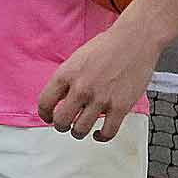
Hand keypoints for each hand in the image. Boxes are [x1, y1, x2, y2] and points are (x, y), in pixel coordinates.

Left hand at [35, 23, 162, 140]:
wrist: (133, 41)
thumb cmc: (106, 47)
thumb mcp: (76, 58)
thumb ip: (67, 79)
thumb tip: (60, 98)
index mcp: (66, 74)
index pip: (45, 102)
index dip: (45, 114)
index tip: (48, 117)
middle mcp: (81, 88)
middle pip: (61, 121)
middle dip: (61, 126)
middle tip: (65, 124)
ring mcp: (101, 99)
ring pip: (81, 130)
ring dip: (78, 132)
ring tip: (80, 129)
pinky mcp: (120, 107)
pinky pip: (108, 132)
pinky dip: (101, 137)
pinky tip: (99, 133)